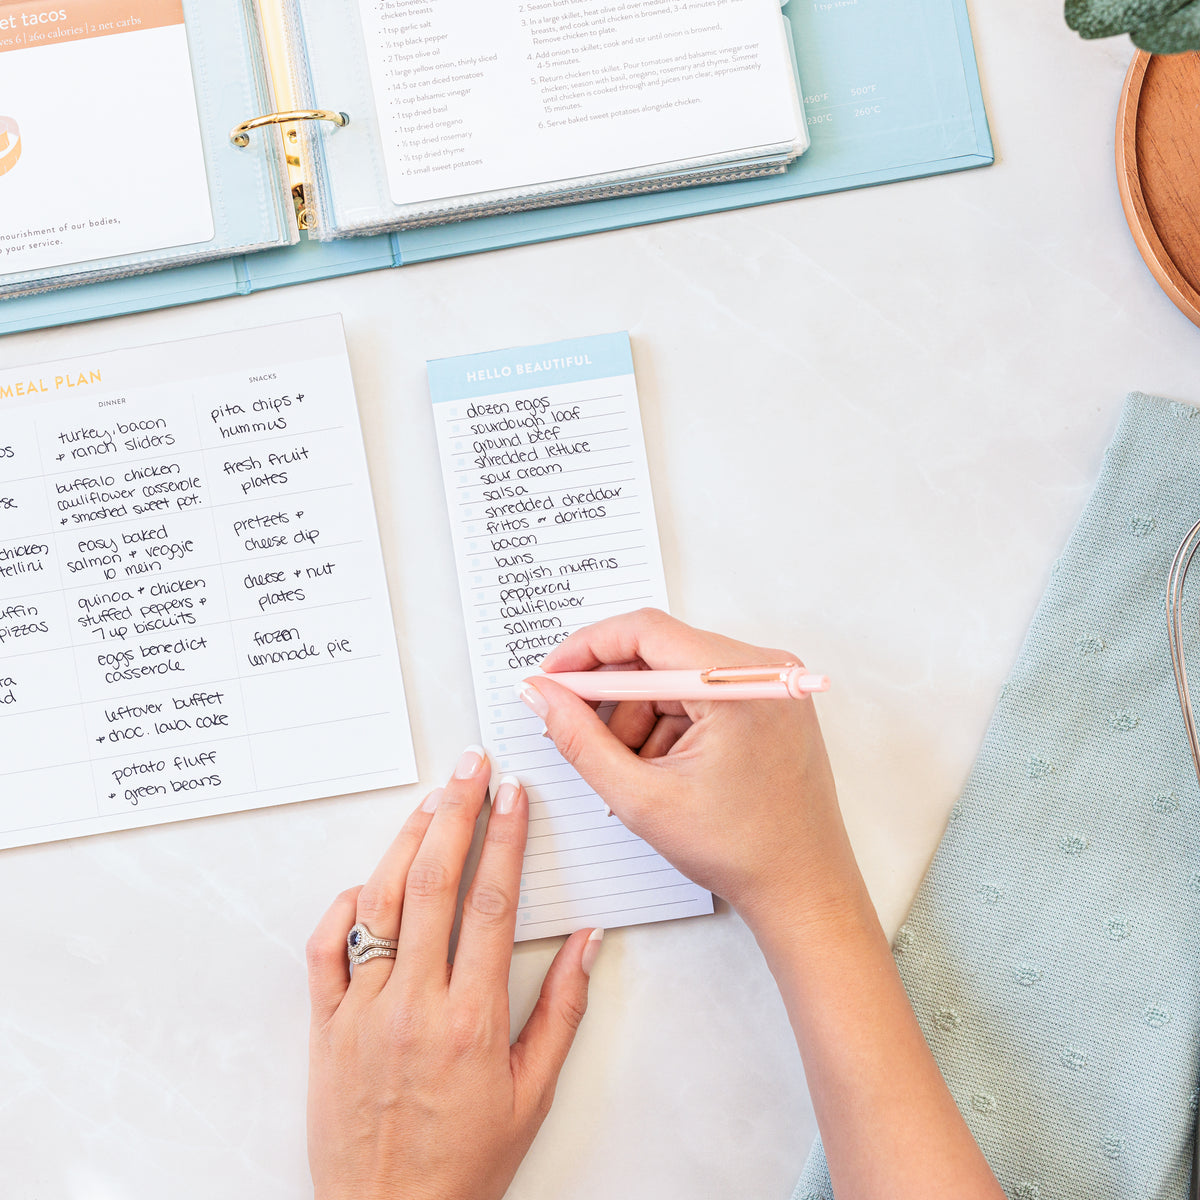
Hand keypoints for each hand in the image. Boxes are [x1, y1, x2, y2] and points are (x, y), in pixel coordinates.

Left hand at [306, 748, 602, 1199]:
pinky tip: (370, 880)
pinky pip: (325, 949)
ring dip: (406, 842)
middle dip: (456, 812)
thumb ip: (562, 1009)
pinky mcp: (324, 1025)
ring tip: (431, 802)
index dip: (505, 838)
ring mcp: (362, 1011)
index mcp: (471, 1019)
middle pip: (434, 882)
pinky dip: (345, 905)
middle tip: (471, 767)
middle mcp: (412, 1004)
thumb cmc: (466, 1161)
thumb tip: (586, 939)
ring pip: (379, 902)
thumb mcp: (534, 1092)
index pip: (491, 902)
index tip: (514, 795)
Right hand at [523, 609, 865, 942]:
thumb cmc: (741, 850)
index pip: (645, 631)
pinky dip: (670, 724)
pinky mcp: (770, 701)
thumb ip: (579, 739)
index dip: (587, 649)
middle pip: (660, 652)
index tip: (552, 677)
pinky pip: (701, 693)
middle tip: (579, 733)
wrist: (803, 889)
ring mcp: (769, 682)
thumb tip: (540, 694)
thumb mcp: (641, 797)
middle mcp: (762, 667)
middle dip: (613, 695)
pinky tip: (666, 771)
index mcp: (736, 681)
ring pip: (675, 676)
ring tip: (638, 774)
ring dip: (641, 717)